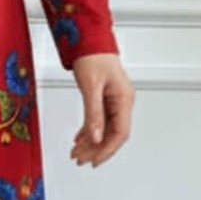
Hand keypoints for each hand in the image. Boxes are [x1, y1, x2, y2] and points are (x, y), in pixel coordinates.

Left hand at [69, 53, 132, 167]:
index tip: (94, 160)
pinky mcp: (104, 98)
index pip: (120, 133)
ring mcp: (114, 101)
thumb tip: (95, 137)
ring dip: (90, 142)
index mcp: (124, 99)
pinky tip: (79, 138)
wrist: (89, 39)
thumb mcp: (91, 87)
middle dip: (95, 149)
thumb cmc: (93, 56)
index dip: (107, 150)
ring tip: (76, 152)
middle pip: (111, 134)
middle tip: (80, 158)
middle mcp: (122, 102)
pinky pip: (99, 120)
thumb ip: (93, 114)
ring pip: (104, 129)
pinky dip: (88, 131)